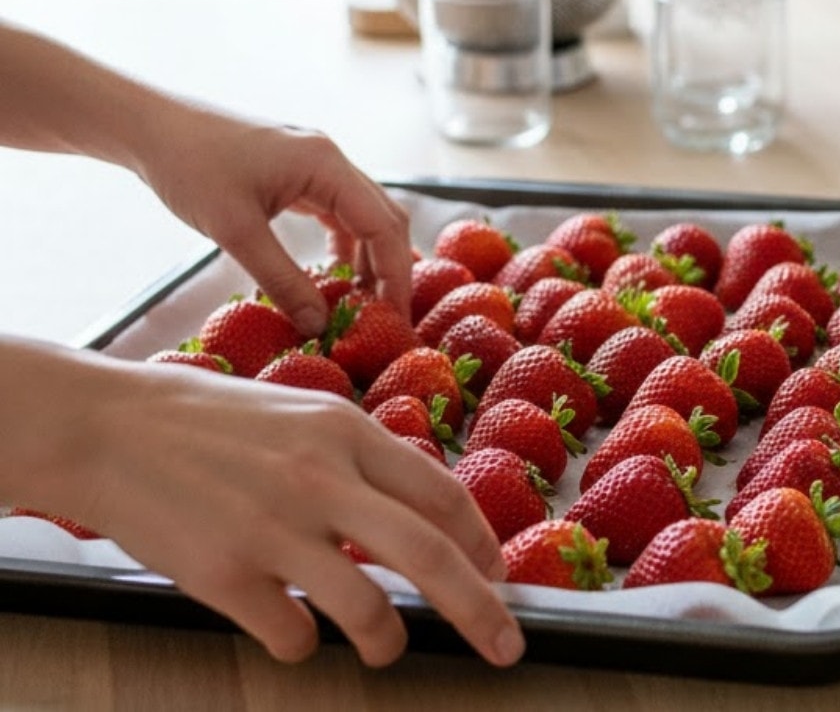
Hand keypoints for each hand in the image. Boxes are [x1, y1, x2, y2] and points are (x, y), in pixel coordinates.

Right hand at [14, 341, 523, 666]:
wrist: (108, 428)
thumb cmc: (208, 421)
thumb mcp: (303, 413)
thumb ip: (361, 458)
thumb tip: (422, 512)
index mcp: (347, 433)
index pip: (444, 497)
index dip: (483, 546)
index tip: (499, 578)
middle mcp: (321, 479)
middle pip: (431, 556)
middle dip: (482, 611)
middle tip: (508, 648)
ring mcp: (273, 529)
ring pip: (368, 610)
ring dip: (387, 643)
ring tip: (383, 650)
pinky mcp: (224, 575)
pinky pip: (293, 636)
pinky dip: (303, 647)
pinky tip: (291, 631)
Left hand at [134, 109, 412, 334]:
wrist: (149, 126)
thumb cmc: (189, 168)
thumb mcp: (236, 233)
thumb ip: (282, 281)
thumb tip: (318, 326)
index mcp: (327, 165)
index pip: (383, 226)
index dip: (395, 276)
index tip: (396, 319)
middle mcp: (332, 159)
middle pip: (384, 219)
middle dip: (390, 270)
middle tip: (386, 318)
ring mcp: (317, 163)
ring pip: (363, 215)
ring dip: (368, 258)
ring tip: (360, 302)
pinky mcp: (299, 171)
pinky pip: (337, 210)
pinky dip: (344, 244)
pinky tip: (331, 272)